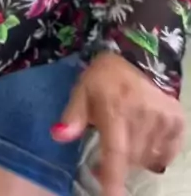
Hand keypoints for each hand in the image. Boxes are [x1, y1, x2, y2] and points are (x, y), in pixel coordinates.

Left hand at [51, 52, 185, 194]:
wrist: (140, 55)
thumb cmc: (105, 76)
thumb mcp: (83, 90)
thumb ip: (72, 115)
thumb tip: (58, 135)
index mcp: (116, 110)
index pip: (116, 153)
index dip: (113, 180)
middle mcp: (142, 118)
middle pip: (131, 160)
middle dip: (118, 161)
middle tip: (108, 149)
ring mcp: (163, 121)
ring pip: (148, 158)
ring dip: (135, 155)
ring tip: (127, 135)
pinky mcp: (176, 122)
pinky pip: (166, 153)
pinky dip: (155, 151)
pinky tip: (145, 136)